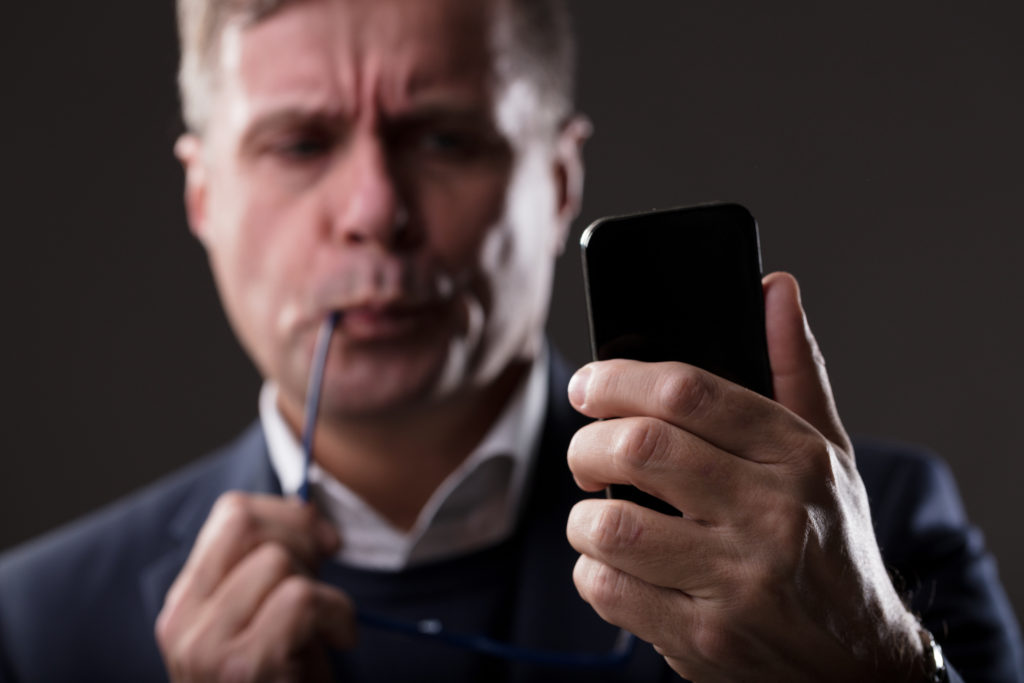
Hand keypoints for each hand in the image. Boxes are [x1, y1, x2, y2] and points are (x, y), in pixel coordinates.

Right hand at [156, 492, 355, 681]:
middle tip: (320, 591)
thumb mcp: (266, 624)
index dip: (289, 514)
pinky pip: (300, 599)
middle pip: (250, 526)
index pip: (232, 513)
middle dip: (304, 545)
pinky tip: (338, 643)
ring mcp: (205, 647)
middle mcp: (181, 623)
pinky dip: (337, 615)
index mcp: (185, 605)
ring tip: (323, 630)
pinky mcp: (241, 668)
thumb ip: (272, 574)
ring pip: (277, 561)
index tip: (324, 543)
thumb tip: (313, 522)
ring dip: (322, 591)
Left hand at [566, 272, 925, 681]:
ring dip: (584, 515)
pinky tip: (616, 566)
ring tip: (600, 513)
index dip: (618, 377)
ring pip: (612, 524)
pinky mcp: (705, 637)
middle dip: (588, 444)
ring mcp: (738, 582)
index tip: (589, 384)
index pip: (689, 390)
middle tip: (587, 453)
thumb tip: (775, 288)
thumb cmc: (831, 544)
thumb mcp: (827, 452)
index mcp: (797, 457)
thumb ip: (795, 368)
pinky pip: (609, 589)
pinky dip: (593, 571)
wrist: (857, 662)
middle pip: (640, 448)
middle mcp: (771, 515)